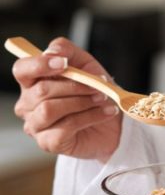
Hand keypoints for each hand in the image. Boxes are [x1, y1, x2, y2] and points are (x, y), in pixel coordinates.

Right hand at [12, 37, 122, 161]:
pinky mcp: (48, 143)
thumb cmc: (93, 91)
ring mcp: (36, 125)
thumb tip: (52, 51)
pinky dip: (91, 116)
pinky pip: (65, 127)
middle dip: (75, 86)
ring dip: (82, 102)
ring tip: (103, 98)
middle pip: (42, 90)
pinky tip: (106, 112)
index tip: (64, 63)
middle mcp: (28, 104)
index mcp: (32, 82)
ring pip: (50, 109)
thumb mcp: (85, 64)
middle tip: (99, 85)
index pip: (22, 70)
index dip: (40, 65)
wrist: (112, 122)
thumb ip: (67, 51)